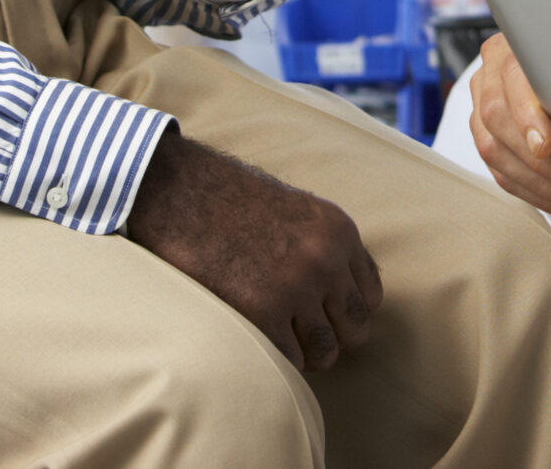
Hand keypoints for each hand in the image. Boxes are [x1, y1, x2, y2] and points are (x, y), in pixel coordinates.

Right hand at [123, 130, 382, 370]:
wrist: (180, 191)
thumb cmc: (230, 200)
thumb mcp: (297, 210)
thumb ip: (326, 247)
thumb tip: (345, 292)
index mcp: (338, 231)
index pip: (370, 294)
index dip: (346, 310)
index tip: (324, 315)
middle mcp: (325, 261)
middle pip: (356, 327)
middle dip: (334, 337)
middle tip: (305, 336)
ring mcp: (295, 289)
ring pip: (326, 351)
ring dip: (307, 356)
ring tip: (284, 343)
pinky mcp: (261, 313)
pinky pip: (288, 360)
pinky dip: (278, 360)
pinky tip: (261, 342)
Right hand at [466, 32, 550, 219]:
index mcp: (509, 47)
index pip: (510, 75)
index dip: (526, 113)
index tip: (547, 145)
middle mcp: (488, 76)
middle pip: (499, 120)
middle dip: (543, 162)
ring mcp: (480, 108)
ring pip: (495, 152)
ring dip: (542, 185)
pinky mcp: (486, 139)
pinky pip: (502, 173)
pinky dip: (536, 193)